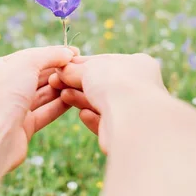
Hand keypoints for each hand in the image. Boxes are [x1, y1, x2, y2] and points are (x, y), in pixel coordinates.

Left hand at [0, 46, 77, 168]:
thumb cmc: (4, 93)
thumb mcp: (27, 62)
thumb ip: (49, 54)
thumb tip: (68, 52)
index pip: (30, 57)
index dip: (52, 54)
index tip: (75, 53)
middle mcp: (5, 88)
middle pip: (37, 76)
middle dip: (57, 72)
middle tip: (79, 69)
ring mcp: (13, 108)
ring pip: (42, 95)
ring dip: (60, 88)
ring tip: (79, 83)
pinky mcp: (23, 128)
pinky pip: (45, 112)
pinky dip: (59, 105)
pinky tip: (74, 99)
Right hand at [49, 53, 166, 152]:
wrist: (133, 118)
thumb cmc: (115, 83)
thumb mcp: (89, 67)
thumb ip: (74, 69)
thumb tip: (61, 71)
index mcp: (137, 64)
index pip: (105, 62)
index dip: (81, 64)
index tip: (62, 67)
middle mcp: (139, 87)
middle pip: (101, 84)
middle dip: (77, 83)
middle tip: (56, 83)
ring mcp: (134, 110)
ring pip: (102, 104)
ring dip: (81, 99)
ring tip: (64, 96)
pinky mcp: (127, 133)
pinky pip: (106, 123)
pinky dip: (93, 118)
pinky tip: (84, 115)